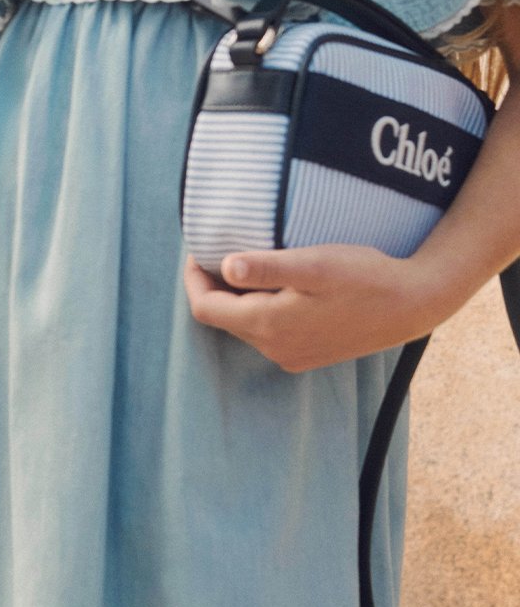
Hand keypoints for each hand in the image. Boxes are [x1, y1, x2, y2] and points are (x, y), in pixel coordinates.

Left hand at [183, 242, 443, 371]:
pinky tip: (279, 287)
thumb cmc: (365, 276)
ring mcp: (292, 356)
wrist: (413, 304)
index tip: (196, 251)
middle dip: (214, 287)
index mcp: (269, 325)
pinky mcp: (309, 355)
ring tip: (247, 264)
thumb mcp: (314, 264)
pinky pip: (268, 334)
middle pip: (223, 319)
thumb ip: (268, 266)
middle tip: (217, 251)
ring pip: (246, 326)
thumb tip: (225, 265)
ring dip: (238, 298)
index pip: (206, 309)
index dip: (194, 280)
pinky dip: (261, 309)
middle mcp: (275, 348)